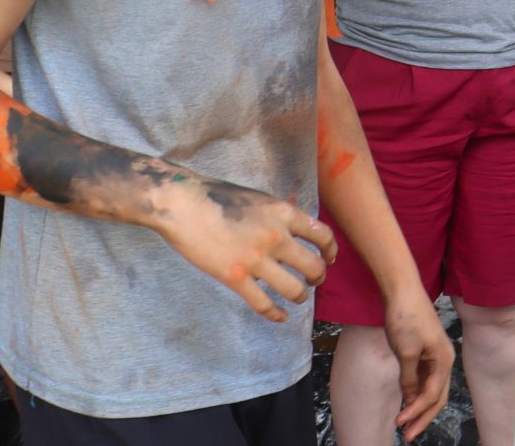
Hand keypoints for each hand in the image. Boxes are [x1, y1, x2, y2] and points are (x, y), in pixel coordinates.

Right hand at [159, 175, 338, 321]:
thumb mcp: (259, 198)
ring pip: (295, 290)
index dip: (330, 251)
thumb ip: (279, 216)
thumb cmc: (218, 197)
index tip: (328, 259)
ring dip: (300, 296)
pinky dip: (276, 314)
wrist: (184, 205)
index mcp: (283, 213)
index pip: (322, 235)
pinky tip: (280, 316)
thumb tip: (293, 231)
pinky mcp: (236, 278)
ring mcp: (256, 259)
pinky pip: (264, 304)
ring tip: (297, 296)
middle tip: (313, 281)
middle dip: (318, 278)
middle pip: (314, 267)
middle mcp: (276, 237)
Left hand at [382, 285, 454, 439]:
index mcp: (444, 360)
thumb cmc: (406, 317)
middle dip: (423, 417)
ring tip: (406, 424)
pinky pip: (425, 378)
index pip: (432, 395)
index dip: (416, 412)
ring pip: (432, 389)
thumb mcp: (405, 352)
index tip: (401, 424)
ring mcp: (436, 356)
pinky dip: (417, 392)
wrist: (403, 291)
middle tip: (408, 435)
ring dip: (420, 407)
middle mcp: (444, 359)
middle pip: (437, 397)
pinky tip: (408, 402)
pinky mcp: (427, 351)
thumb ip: (409, 378)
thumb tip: (410, 398)